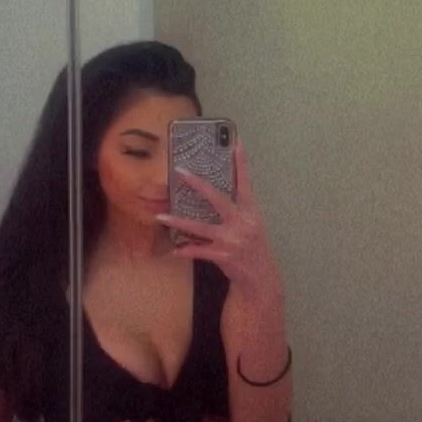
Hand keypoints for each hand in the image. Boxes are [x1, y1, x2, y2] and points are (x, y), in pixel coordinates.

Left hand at [157, 139, 282, 297]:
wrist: (260, 278)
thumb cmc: (252, 247)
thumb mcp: (251, 224)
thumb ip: (237, 208)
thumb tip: (216, 192)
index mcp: (250, 211)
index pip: (245, 183)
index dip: (241, 163)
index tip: (236, 143)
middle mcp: (242, 222)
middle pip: (217, 198)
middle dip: (198, 184)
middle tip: (180, 171)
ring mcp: (232, 240)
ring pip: (200, 227)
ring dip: (178, 221)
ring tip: (161, 216)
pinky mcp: (224, 256)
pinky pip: (199, 251)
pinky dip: (186, 250)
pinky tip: (175, 250)